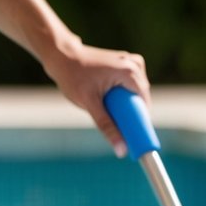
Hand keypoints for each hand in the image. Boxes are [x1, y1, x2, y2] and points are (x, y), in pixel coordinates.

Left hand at [45, 41, 150, 156]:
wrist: (60, 54)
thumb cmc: (73, 77)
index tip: (131, 135)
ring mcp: (129, 60)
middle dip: (132, 112)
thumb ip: (106, 127)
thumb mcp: (90, 104)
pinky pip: (130, 83)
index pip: (145, 103)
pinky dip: (124, 93)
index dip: (140, 121)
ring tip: (108, 108)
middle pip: (141, 97)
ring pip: (136, 91)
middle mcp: (134, 64)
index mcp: (130, 72)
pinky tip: (111, 98)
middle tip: (115, 124)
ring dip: (127, 103)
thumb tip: (122, 150)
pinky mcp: (123, 61)